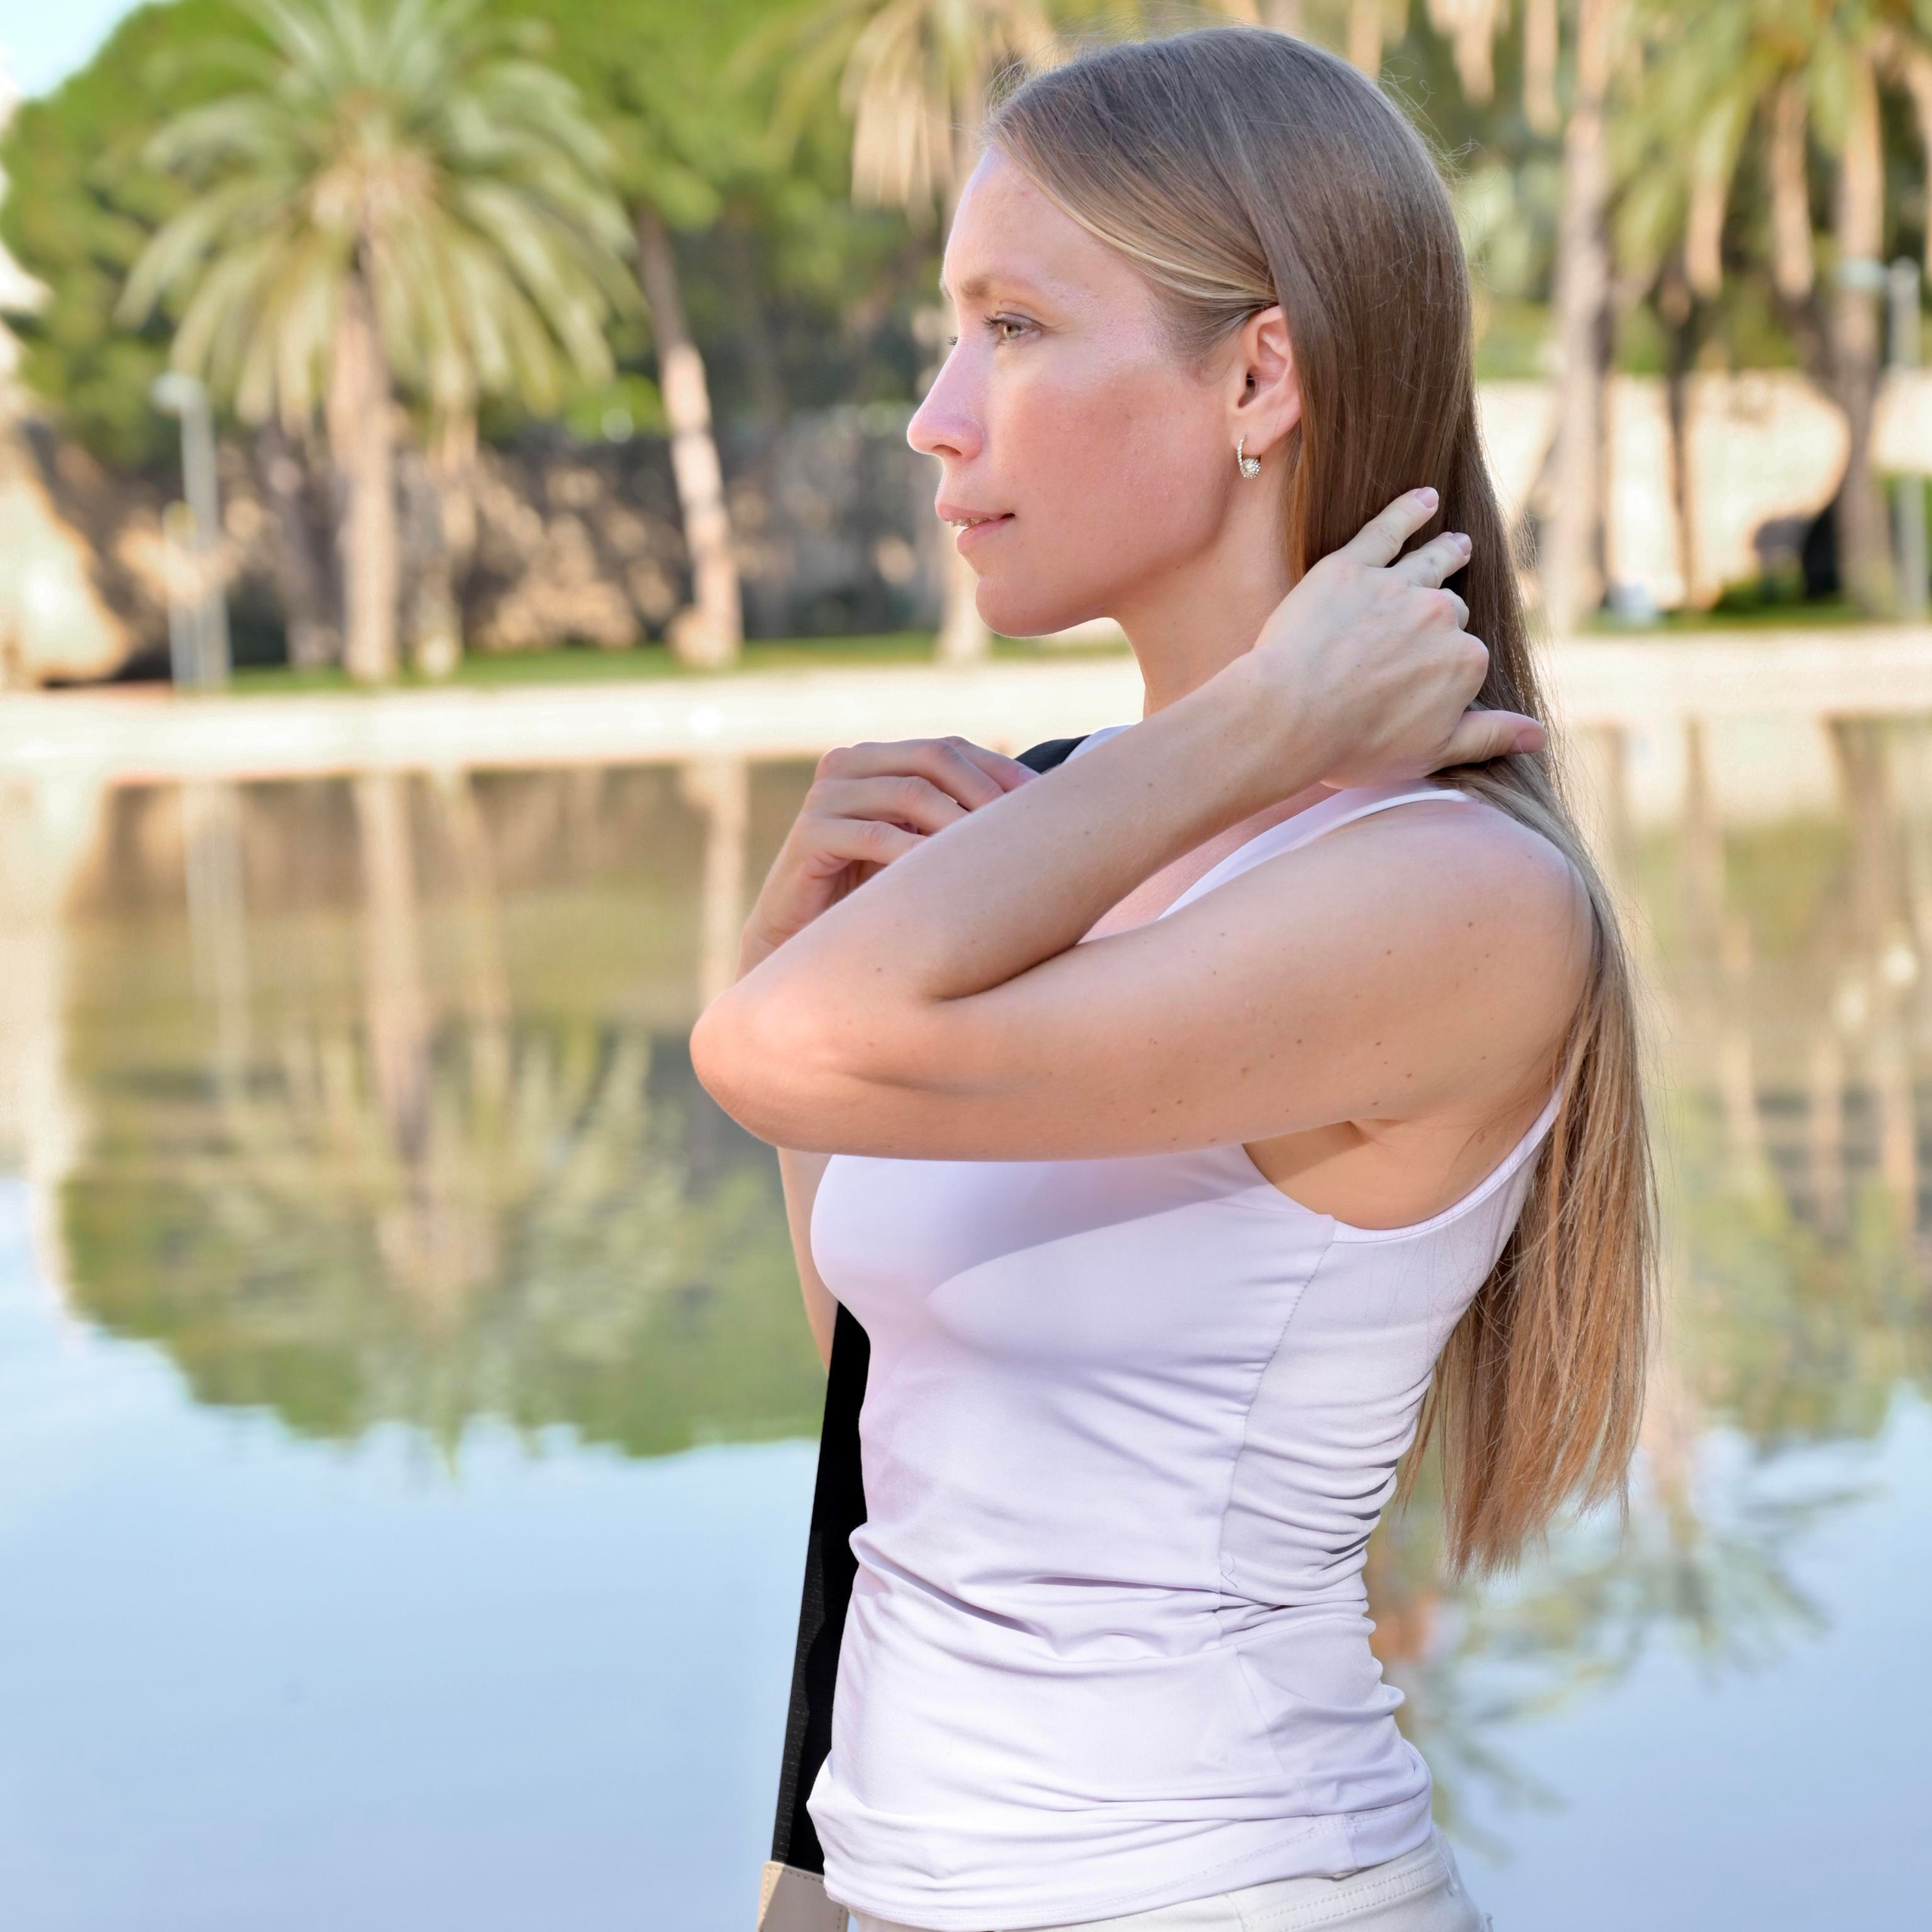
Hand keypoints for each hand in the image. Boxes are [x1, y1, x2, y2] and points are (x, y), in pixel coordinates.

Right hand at [739, 736, 1034, 973]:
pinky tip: (950, 879)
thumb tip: (1042, 806)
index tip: (1044, 802)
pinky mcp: (808, 835)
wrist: (800, 943)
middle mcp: (846, 764)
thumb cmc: (871, 898)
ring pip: (909, 793)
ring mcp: (824, 796)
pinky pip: (876, 836)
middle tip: (1022, 827)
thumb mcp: (916, 847)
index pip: (948, 748)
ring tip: (995, 854)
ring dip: (960, 821)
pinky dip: (919, 853)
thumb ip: (952, 818)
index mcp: (875, 759)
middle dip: (985, 789)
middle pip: (932, 757)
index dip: (999, 769)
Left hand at [1247, 487, 1543, 788]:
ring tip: (1459, 543)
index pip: (1464, 656)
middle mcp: (1440, 616)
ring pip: (1431, 562)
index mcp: (1465, 661)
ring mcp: (1396, 587)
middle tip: (1434, 616)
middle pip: (1448, 609)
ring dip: (1448, 552)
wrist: (1290, 715)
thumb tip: (1538, 736)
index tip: (1425, 678)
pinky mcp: (1351, 567)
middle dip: (1442, 616)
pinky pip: (1387, 530)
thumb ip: (1488, 737)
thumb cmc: (1355, 744)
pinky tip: (1424, 498)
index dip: (1445, 668)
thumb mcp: (1432, 753)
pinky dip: (1408, 511)